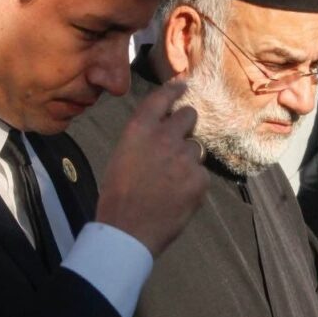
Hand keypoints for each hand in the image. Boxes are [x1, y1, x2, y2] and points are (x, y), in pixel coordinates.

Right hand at [96, 81, 207, 256]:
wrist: (128, 230)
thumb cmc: (117, 196)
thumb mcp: (121, 156)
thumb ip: (143, 139)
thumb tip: (159, 133)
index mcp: (140, 129)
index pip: (162, 98)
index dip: (175, 90)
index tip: (184, 86)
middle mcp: (165, 136)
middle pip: (189, 116)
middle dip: (187, 124)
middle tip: (179, 140)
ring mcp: (185, 157)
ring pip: (196, 149)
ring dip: (187, 159)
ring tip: (170, 181)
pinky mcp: (199, 178)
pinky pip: (200, 174)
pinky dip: (192, 183)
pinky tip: (176, 197)